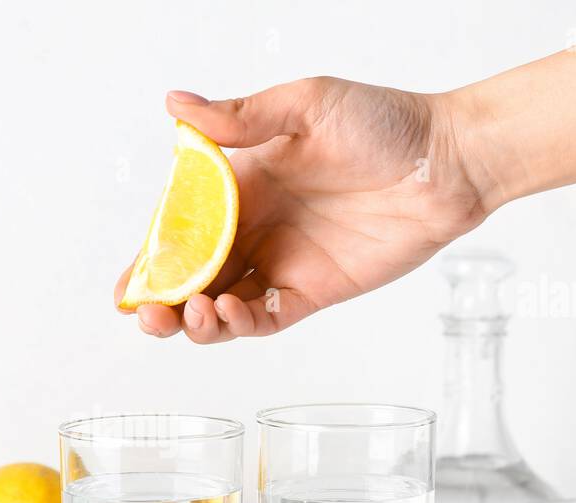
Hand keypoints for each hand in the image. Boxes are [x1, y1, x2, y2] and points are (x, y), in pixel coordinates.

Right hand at [115, 78, 489, 343]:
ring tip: (193, 314)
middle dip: (162, 303)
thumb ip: (241, 118)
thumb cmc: (383, 122)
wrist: (448, 162)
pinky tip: (230, 312)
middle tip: (149, 315)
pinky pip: (265, 317)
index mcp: (239, 185)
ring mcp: (280, 263)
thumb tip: (177, 105)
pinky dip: (240, 324)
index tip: (128, 286)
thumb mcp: (306, 105)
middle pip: (190, 278)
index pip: (178, 230)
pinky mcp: (312, 292)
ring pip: (220, 307)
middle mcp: (252, 229)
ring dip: (196, 321)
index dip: (149, 261)